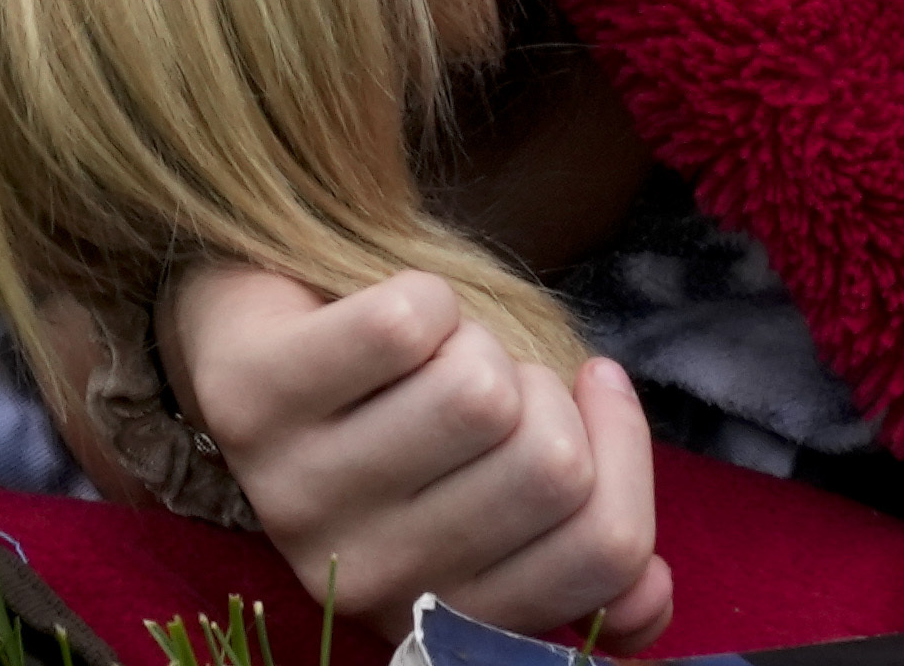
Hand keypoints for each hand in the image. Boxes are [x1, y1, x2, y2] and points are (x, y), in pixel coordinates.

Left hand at [167, 265, 671, 653]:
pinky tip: (382, 312)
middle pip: (550, 465)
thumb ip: (582, 543)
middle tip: (481, 371)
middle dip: (541, 386)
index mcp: (444, 611)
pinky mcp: (251, 402)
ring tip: (426, 350)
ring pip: (479, 393)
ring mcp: (300, 494)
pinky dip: (422, 292)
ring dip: (475, 339)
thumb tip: (651, 589)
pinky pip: (405, 321)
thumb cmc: (400, 409)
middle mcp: (368, 577)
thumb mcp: (496, 489)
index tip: (596, 388)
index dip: (627, 454)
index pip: (602, 552)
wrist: (252, 335)